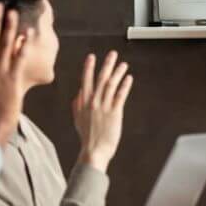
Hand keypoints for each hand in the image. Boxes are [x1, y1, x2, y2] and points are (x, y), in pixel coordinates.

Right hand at [73, 51, 133, 170]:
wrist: (94, 151)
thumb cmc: (87, 137)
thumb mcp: (78, 120)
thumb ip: (77, 106)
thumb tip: (78, 95)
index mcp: (83, 103)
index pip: (85, 81)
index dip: (88, 68)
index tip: (91, 57)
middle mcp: (93, 102)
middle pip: (100, 79)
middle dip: (106, 65)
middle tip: (112, 54)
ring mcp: (103, 107)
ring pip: (110, 85)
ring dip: (117, 73)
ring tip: (123, 65)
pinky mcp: (114, 113)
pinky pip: (119, 96)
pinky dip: (124, 86)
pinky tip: (129, 79)